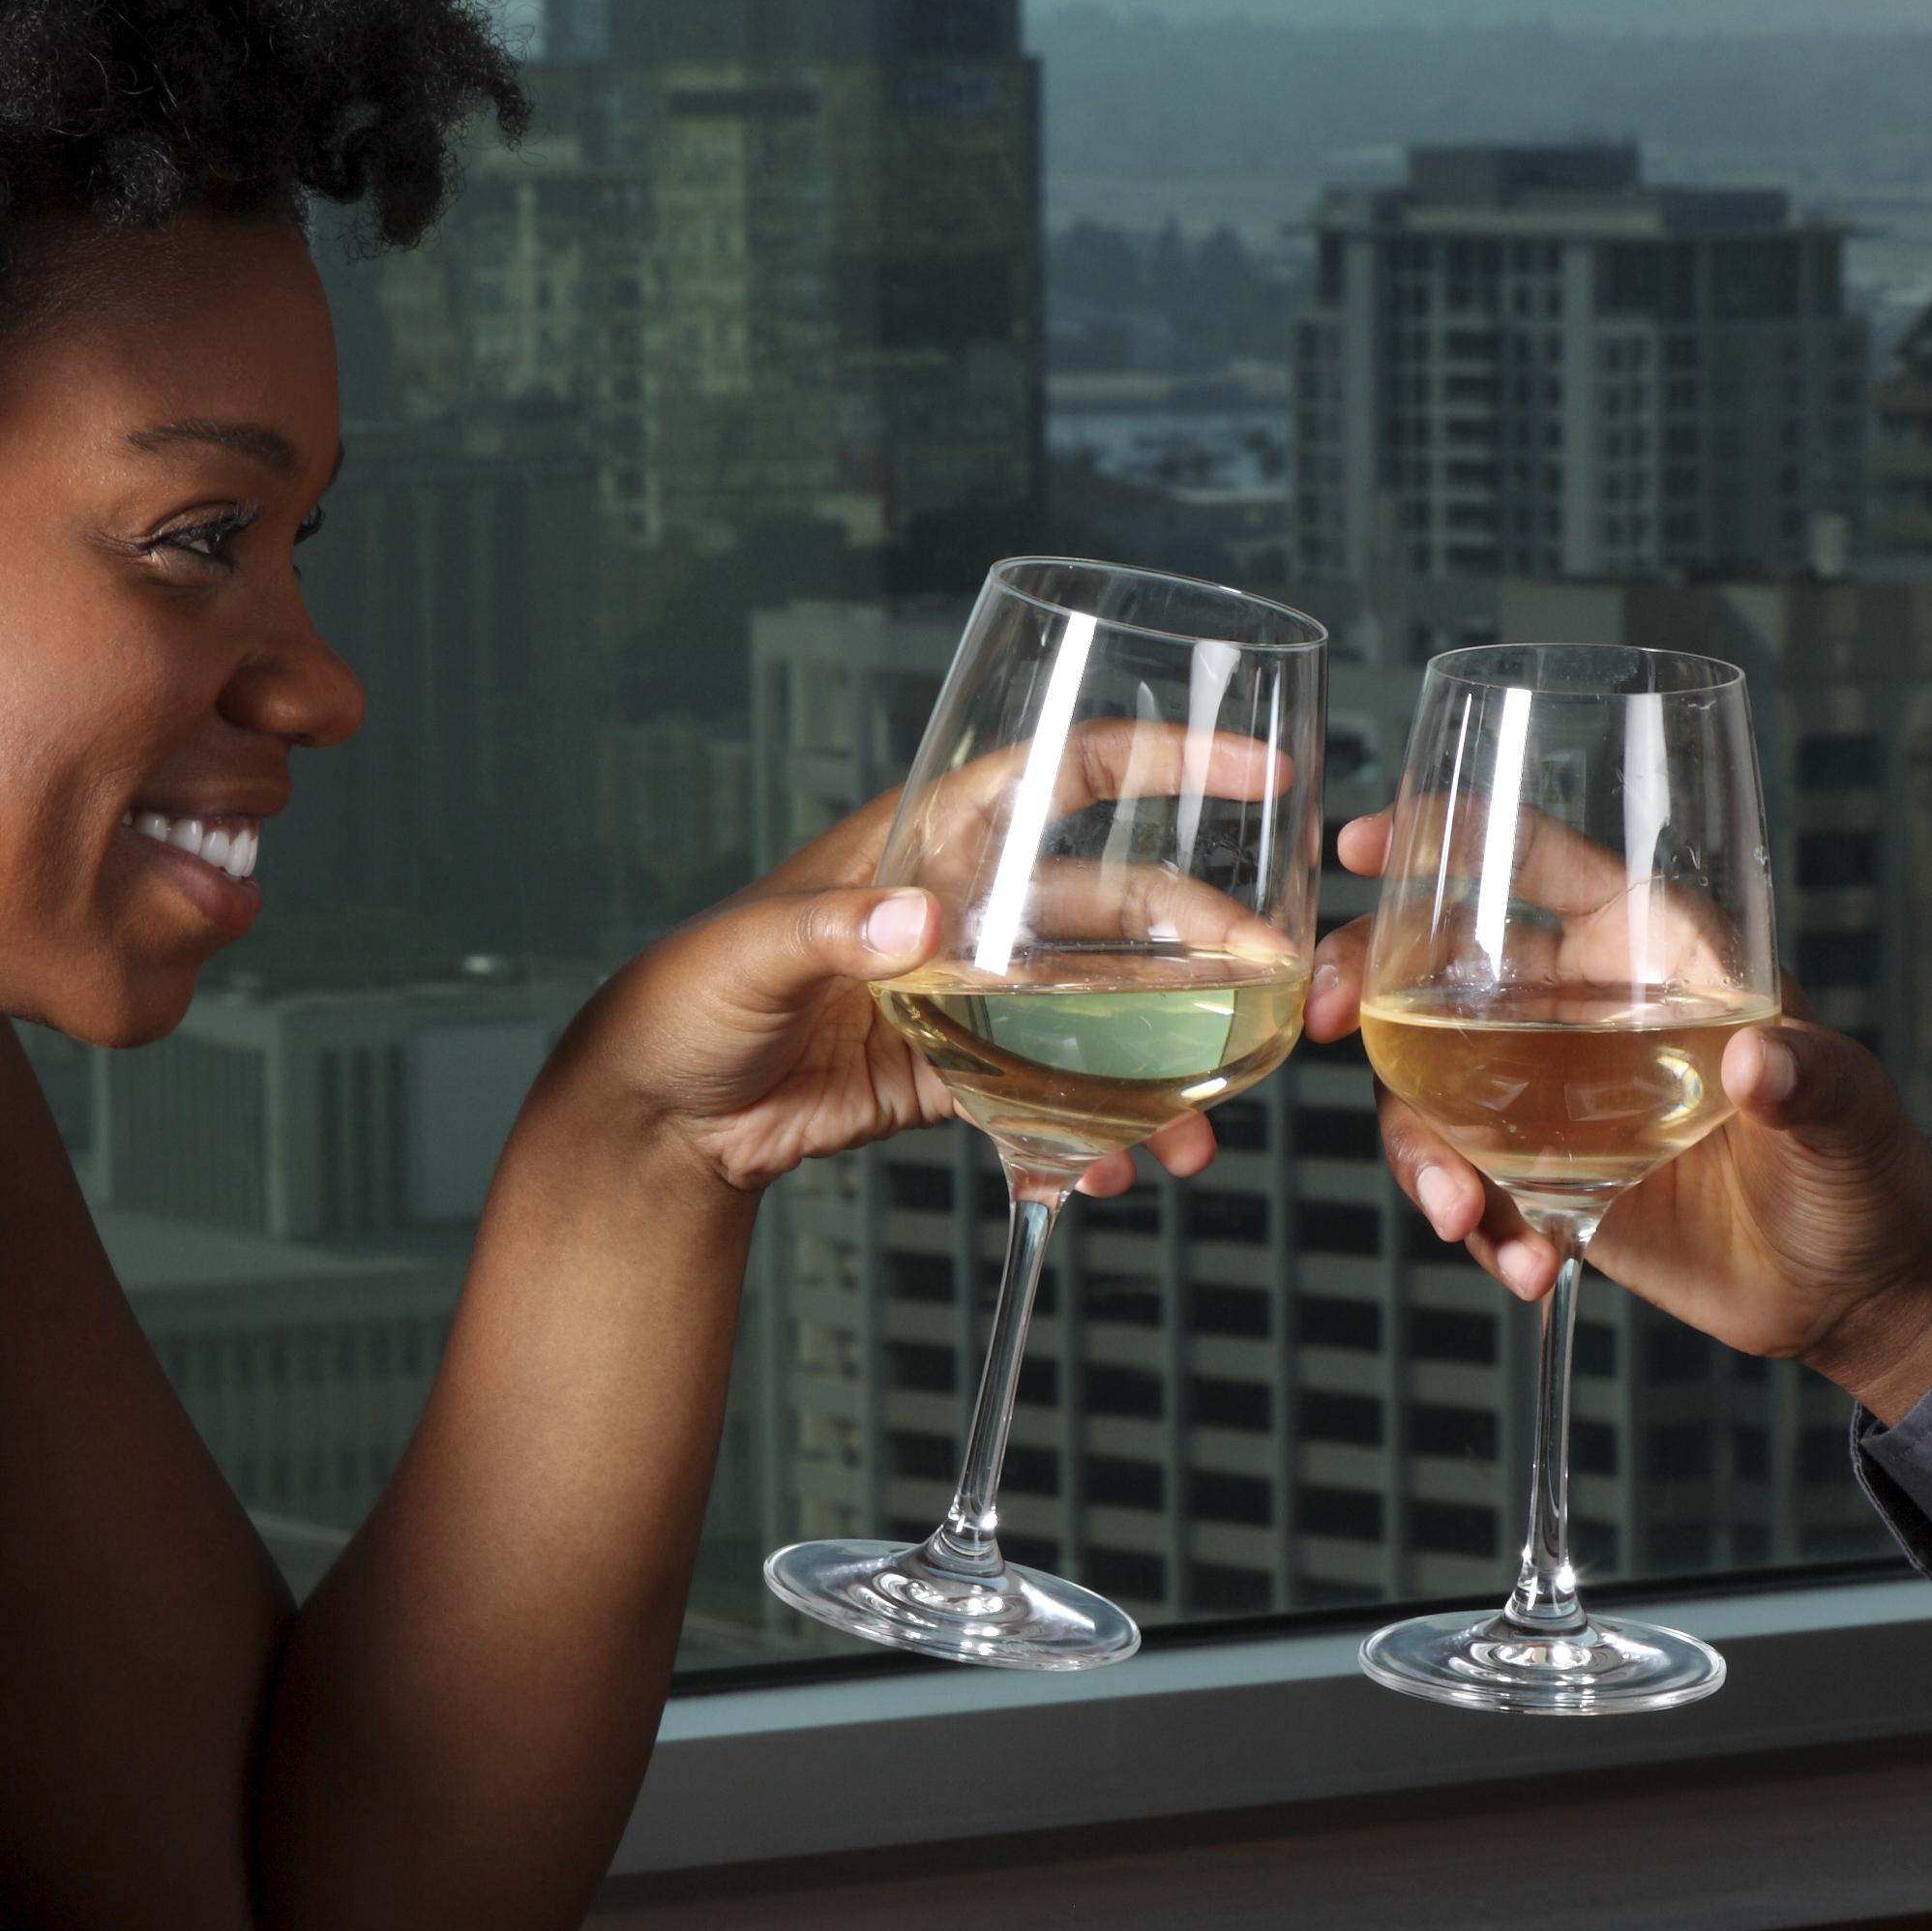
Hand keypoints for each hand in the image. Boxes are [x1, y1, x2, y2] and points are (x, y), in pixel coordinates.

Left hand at [531, 787, 1221, 1203]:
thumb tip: (920, 924)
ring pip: (1108, 1016)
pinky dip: (1100, 1135)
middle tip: (1275, 992)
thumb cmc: (683, 1001)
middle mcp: (973, 909)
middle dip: (1207, 949)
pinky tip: (1118, 1172)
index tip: (1261, 767)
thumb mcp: (749, 953)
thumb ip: (834, 929)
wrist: (656, 1120)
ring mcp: (978, 996)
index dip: (1168, 758)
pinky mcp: (966, 1076)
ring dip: (1169, 1068)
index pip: (1068, 773)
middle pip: (1121, 909)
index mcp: (931, 841)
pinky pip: (1060, 1098)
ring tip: (1201, 1136)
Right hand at [1315, 813, 1931, 1424]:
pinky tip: (1528, 1267)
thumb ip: (1810, 1080)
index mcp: (1650, 946)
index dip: (1448, 836)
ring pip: (1430, 1088)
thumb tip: (1762, 1062)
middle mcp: (1584, 1008)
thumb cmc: (1866, 1165)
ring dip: (1424, 1148)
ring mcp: (1551, 1097)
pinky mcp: (1544, 1179)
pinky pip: (1467, 1181)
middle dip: (1362, 985)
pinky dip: (1476, 1224)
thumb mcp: (1850, 1112)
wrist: (1852, 1285)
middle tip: (1327, 1024)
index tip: (1365, 843)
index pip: (1534, 860)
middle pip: (1437, 966)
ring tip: (1467, 1214)